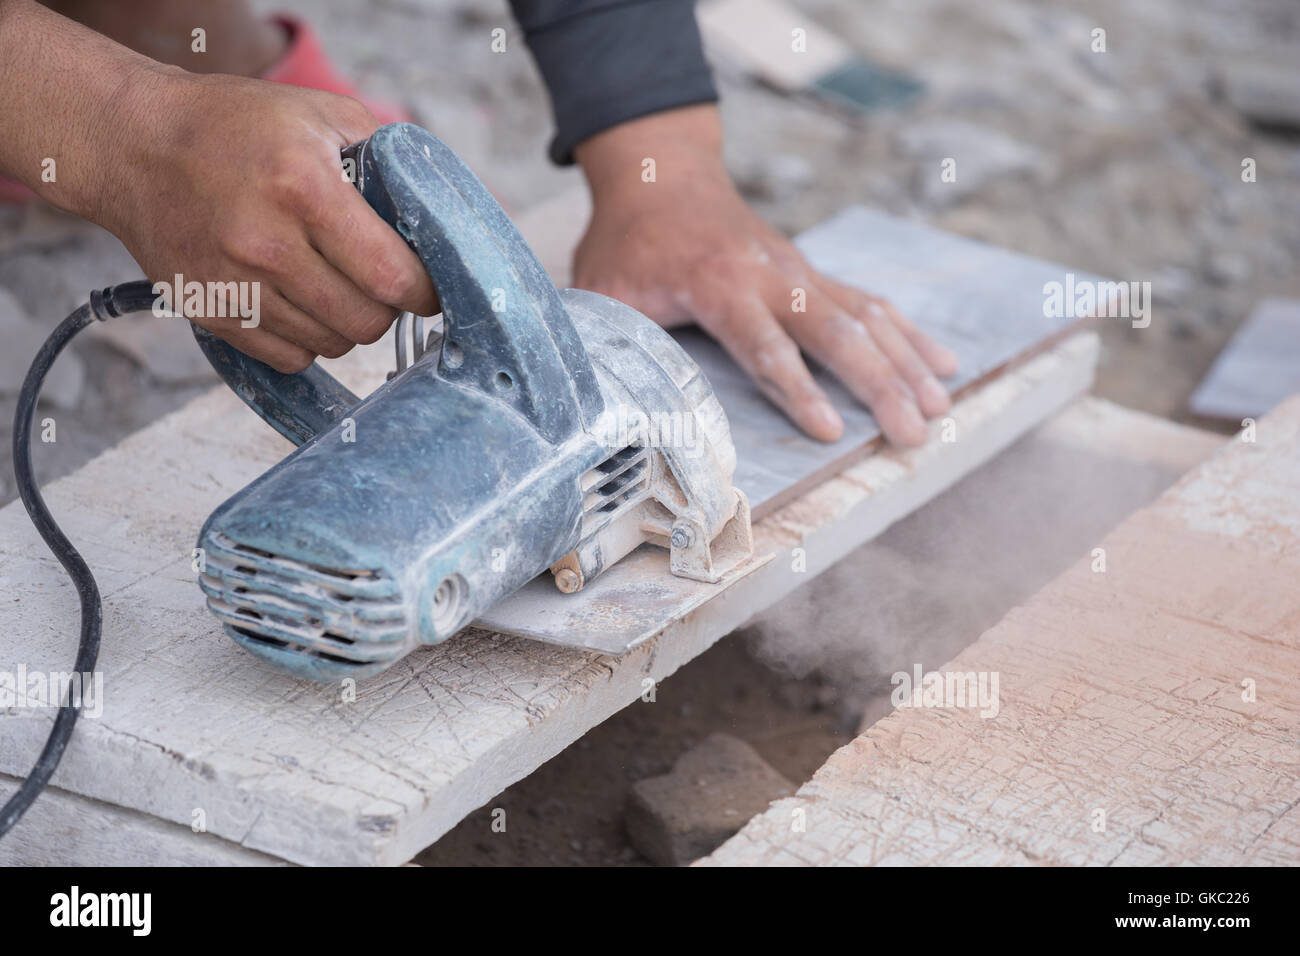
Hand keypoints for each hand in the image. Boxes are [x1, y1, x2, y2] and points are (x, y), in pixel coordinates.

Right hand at [93, 71, 436, 371]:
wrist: (134, 145)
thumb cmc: (237, 126)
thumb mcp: (321, 114)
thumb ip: (388, 159)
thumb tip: (438, 217)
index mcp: (304, 189)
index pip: (392, 275)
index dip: (424, 290)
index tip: (428, 286)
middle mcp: (267, 244)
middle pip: (366, 321)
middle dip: (386, 307)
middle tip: (379, 282)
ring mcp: (234, 285)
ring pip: (331, 344)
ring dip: (345, 322)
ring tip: (333, 283)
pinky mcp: (211, 314)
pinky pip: (289, 358)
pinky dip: (306, 339)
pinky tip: (298, 300)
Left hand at [573, 106, 957, 445]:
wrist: (663, 172)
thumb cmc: (630, 241)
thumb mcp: (603, 290)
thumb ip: (612, 340)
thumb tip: (607, 401)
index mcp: (717, 285)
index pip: (764, 345)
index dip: (797, 389)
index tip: (830, 430)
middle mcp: (771, 276)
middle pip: (835, 333)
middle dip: (878, 385)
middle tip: (912, 433)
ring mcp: (799, 272)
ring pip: (866, 317)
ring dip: (906, 364)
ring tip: (939, 408)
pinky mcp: (813, 274)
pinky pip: (871, 303)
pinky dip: (909, 335)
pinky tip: (941, 363)